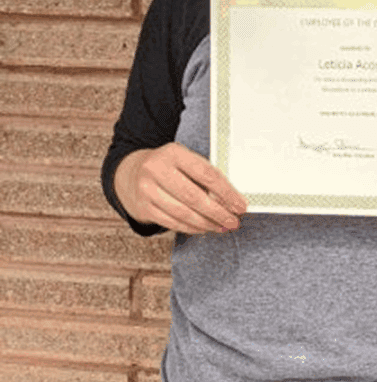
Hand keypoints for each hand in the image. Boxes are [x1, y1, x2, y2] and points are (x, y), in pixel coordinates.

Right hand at [113, 143, 246, 234]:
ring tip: (222, 227)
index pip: (206, 174)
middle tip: (233, 221)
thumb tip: (232, 201)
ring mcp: (147, 189)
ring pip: (183, 213)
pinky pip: (172, 222)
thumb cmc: (169, 168)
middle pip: (194, 196)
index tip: (240, 205)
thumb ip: (206, 177)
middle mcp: (157, 169)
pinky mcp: (143, 207)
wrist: (131, 173)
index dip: (226, 192)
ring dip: (207, 223)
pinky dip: (192, 228)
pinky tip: (204, 228)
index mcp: (173, 152)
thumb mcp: (185, 161)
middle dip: (218, 212)